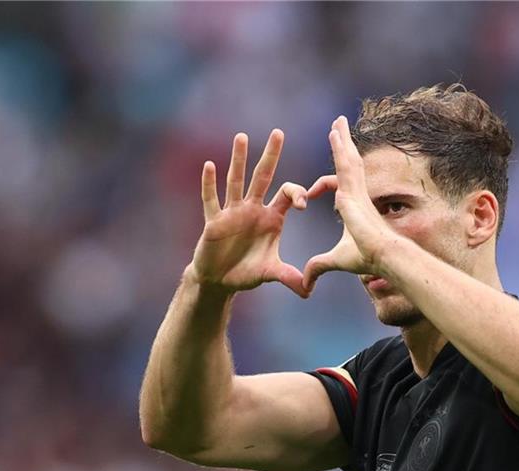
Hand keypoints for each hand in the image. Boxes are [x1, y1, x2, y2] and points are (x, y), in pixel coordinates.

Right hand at [190, 129, 309, 297]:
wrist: (220, 280)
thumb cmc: (246, 272)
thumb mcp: (270, 273)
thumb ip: (289, 277)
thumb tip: (309, 291)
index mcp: (271, 217)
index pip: (287, 194)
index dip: (296, 193)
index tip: (303, 204)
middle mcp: (253, 209)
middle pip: (263, 177)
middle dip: (271, 156)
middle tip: (279, 133)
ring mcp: (232, 212)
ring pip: (236, 181)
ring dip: (238, 160)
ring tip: (242, 137)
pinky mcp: (214, 221)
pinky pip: (211, 200)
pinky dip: (209, 184)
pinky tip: (209, 165)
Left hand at [302, 116, 397, 290]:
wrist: (382, 254)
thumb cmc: (365, 257)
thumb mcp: (334, 260)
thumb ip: (318, 267)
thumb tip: (305, 283)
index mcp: (352, 206)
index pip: (337, 188)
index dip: (321, 188)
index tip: (308, 196)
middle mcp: (356, 194)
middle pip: (348, 165)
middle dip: (342, 147)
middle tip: (336, 129)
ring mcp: (357, 189)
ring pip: (348, 158)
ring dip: (342, 140)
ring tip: (336, 122)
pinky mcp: (355, 187)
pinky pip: (346, 161)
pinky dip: (340, 146)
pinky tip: (334, 131)